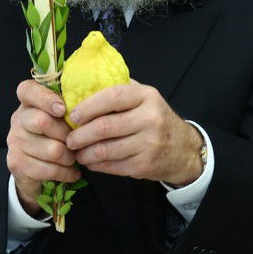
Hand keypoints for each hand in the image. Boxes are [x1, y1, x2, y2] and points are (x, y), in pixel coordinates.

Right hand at [6, 79, 81, 215]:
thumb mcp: (58, 119)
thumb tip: (93, 108)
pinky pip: (49, 169)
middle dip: (67, 135)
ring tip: (75, 158)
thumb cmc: (53, 137)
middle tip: (76, 142)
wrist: (30, 170)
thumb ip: (69, 109)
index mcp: (28, 103)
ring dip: (70, 157)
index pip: (27, 90)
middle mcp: (18, 120)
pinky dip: (66, 173)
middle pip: (43, 121)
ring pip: (52, 150)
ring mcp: (15, 142)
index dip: (45, 98)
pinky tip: (72, 172)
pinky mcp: (16, 163)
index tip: (63, 109)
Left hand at [64, 81, 203, 185]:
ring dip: (85, 152)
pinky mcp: (144, 165)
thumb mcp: (145, 98)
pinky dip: (96, 164)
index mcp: (147, 96)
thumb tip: (82, 87)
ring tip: (75, 151)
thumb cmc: (156, 119)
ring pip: (106, 149)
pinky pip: (112, 166)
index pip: (113, 97)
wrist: (184, 149)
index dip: (88, 106)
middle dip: (81, 134)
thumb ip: (120, 90)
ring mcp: (149, 144)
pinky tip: (89, 161)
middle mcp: (150, 119)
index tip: (73, 115)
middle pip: (105, 126)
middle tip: (68, 138)